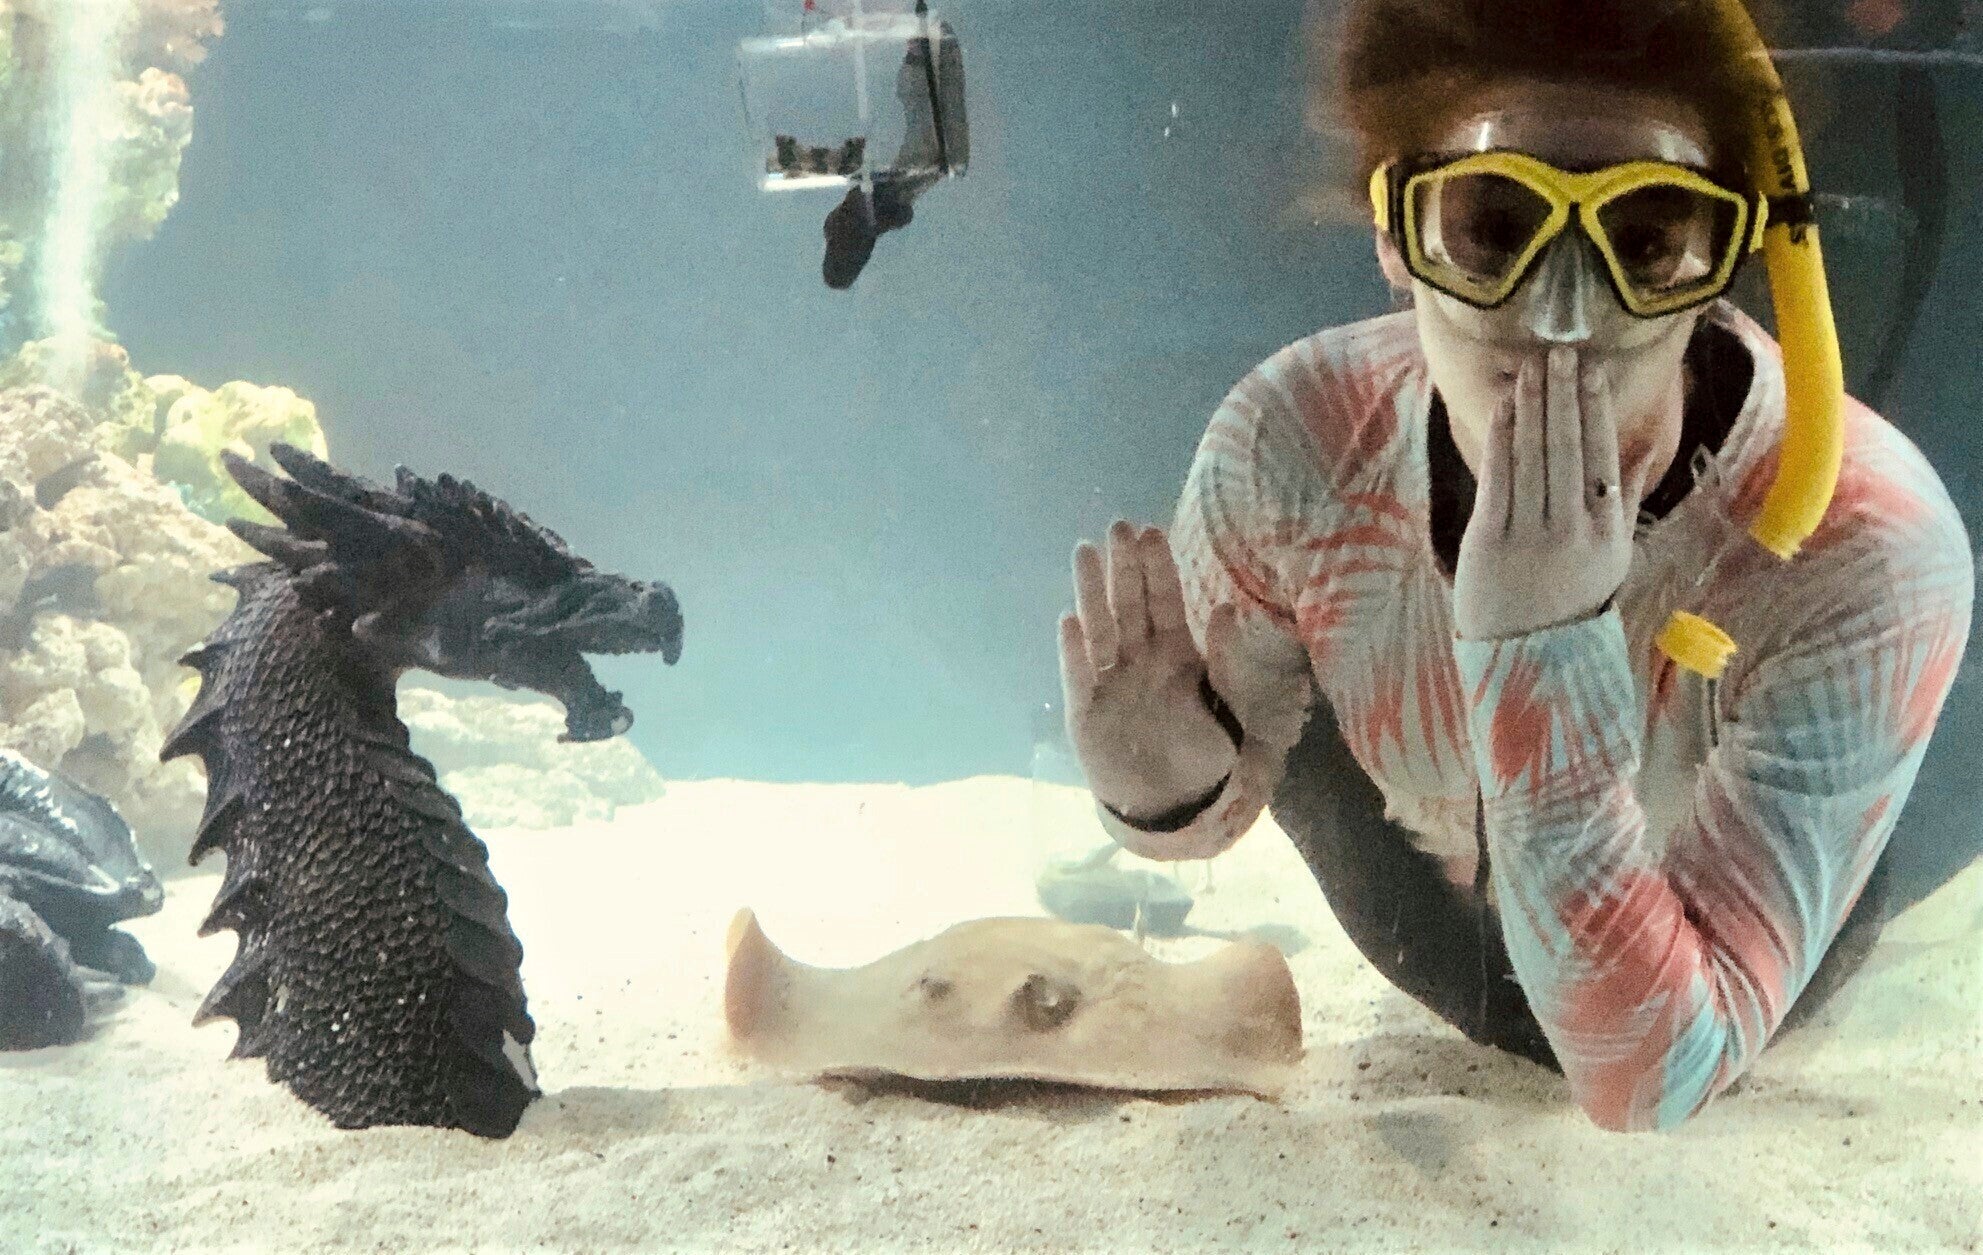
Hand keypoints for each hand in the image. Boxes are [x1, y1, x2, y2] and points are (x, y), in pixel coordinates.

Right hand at [1058, 521, 1311, 819]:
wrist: (1176, 806)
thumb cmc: (1205, 755)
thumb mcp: (1228, 707)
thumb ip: (1225, 660)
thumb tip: (1224, 607)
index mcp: (1175, 654)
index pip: (1163, 602)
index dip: (1157, 568)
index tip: (1150, 532)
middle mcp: (1139, 659)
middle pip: (1128, 605)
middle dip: (1123, 567)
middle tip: (1118, 527)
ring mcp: (1110, 682)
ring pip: (1100, 628)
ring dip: (1091, 592)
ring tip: (1084, 553)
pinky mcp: (1086, 711)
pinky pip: (1079, 675)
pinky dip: (1074, 650)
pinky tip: (1070, 621)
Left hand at [1453, 347, 1637, 640]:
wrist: (1528, 656)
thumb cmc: (1570, 599)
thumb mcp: (1613, 556)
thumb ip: (1624, 500)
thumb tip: (1643, 449)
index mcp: (1609, 530)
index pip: (1604, 456)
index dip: (1596, 409)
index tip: (1593, 370)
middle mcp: (1574, 530)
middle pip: (1568, 447)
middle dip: (1563, 394)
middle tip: (1560, 351)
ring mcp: (1532, 535)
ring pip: (1533, 456)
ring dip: (1531, 406)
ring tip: (1530, 367)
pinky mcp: (1491, 541)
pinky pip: (1498, 478)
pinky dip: (1501, 439)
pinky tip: (1503, 407)